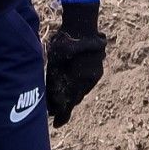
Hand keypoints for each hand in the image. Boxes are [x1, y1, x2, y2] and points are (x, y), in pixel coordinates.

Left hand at [45, 1, 105, 125]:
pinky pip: (87, 84)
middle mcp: (88, 81)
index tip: (56, 124)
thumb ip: (54, 84)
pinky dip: (78, 86)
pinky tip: (72, 84)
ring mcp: (95, 75)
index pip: (68, 104)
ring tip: (63, 97)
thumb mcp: (54, 64)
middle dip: (65, 105)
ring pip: (82, 91)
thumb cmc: (64, 43)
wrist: (82, 25)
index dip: (62, 115)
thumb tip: (51, 104)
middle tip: (55, 109)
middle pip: (75, 99)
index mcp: (78, 81)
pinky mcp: (97, 69)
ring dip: (72, 95)